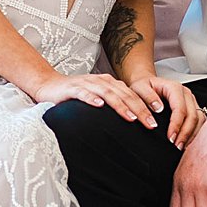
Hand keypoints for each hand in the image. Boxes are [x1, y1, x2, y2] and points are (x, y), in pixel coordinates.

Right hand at [30, 72, 159, 127]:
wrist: (48, 85)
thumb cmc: (75, 96)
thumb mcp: (98, 99)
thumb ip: (114, 106)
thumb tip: (134, 121)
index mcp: (110, 84)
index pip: (132, 96)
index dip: (146, 107)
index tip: (158, 121)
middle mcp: (101, 82)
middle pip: (125, 95)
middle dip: (140, 109)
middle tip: (151, 124)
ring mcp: (87, 84)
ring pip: (109, 94)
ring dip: (121, 106)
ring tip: (132, 118)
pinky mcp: (72, 89)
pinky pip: (84, 93)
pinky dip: (92, 99)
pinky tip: (99, 106)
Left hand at [126, 75, 204, 148]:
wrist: (147, 85)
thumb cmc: (143, 87)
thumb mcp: (139, 88)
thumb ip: (147, 96)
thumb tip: (158, 108)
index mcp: (174, 88)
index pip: (180, 109)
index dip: (177, 125)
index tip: (170, 138)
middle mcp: (186, 94)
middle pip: (193, 116)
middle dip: (185, 133)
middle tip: (176, 146)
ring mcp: (191, 101)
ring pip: (199, 120)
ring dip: (192, 135)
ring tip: (181, 147)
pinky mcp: (193, 108)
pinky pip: (199, 122)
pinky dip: (195, 133)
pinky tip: (187, 142)